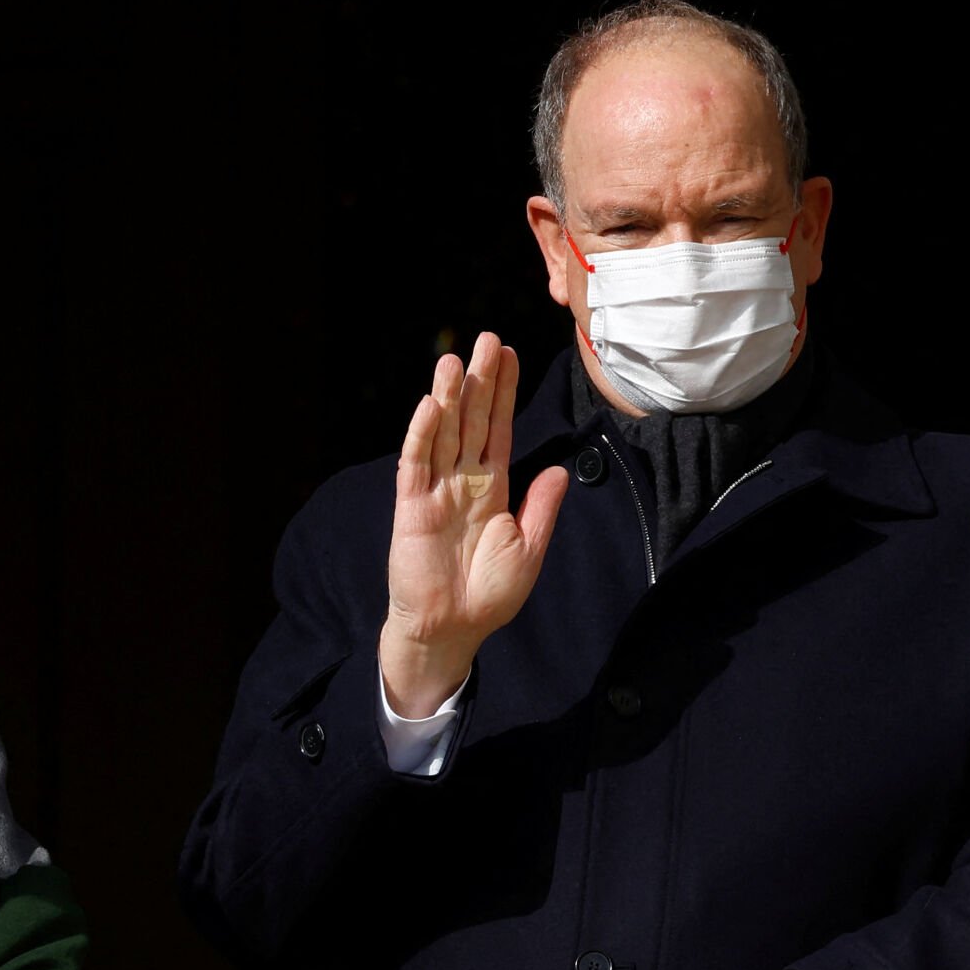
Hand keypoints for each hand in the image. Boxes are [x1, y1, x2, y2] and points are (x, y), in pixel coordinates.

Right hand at [379, 331, 569, 715]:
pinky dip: (421, 435)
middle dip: (479, 381)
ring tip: (454, 360)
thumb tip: (558, 468)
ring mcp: (435, 492)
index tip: (510, 355)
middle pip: (470, 421)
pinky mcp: (411, 508)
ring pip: (442, 434)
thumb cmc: (488, 596)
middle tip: (486, 339)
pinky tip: (428, 405)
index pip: (497, 430)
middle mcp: (462, 482)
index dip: (503, 394)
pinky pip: (416, 465)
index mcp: (491, 488)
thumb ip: (540, 509)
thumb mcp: (527, 550)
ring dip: (447, 397)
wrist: (453, 630)